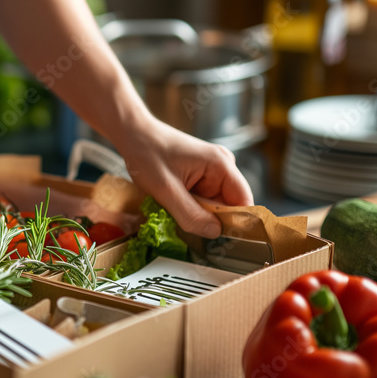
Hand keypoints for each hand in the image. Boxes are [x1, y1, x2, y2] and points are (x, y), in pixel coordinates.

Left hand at [118, 117, 252, 238]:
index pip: (244, 202)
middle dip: (210, 221)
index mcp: (221, 165)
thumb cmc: (147, 154)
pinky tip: (174, 206)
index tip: (220, 243)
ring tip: (175, 211)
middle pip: (228, 206)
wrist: (132, 133)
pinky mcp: (201, 176)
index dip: (235, 224)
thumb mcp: (166, 190)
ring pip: (214, 206)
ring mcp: (212, 171)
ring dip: (197, 215)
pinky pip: (203, 200)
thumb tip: (216, 234)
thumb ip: (191, 215)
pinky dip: (191, 208)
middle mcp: (223, 166)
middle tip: (187, 227)